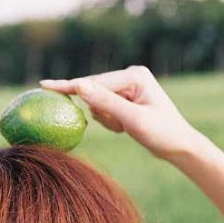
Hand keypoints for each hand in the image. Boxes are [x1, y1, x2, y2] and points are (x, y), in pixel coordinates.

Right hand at [40, 65, 195, 159]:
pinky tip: (125, 128)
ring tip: (126, 128)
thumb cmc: (162, 133)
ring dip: (106, 119)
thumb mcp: (133, 119)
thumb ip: (106, 102)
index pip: (94, 83)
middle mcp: (130, 76)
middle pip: (95, 92)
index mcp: (134, 75)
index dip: (69, 86)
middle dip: (100, 112)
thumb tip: (80, 86)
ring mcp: (128, 87)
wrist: (180, 146)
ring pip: (97, 103)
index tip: (43, 85)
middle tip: (119, 125)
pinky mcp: (125, 99)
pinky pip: (104, 109)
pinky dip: (109, 122)